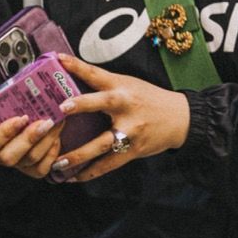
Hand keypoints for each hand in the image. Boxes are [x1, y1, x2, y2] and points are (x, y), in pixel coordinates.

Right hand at [0, 96, 68, 179]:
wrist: (21, 116)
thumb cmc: (2, 111)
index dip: (6, 133)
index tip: (21, 117)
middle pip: (11, 157)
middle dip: (29, 139)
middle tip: (45, 121)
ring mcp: (18, 165)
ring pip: (31, 160)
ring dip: (46, 142)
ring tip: (56, 123)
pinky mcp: (34, 170)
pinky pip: (43, 169)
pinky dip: (52, 154)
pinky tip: (56, 137)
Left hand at [48, 57, 189, 183]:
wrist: (179, 118)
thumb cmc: (148, 99)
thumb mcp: (128, 85)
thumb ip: (103, 84)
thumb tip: (70, 77)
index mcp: (122, 87)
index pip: (97, 74)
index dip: (78, 66)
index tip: (60, 60)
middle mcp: (126, 106)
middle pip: (103, 103)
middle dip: (81, 105)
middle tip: (60, 109)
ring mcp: (131, 130)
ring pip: (102, 143)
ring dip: (79, 155)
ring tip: (57, 162)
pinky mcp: (133, 150)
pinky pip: (110, 164)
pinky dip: (91, 172)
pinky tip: (74, 177)